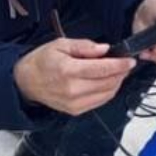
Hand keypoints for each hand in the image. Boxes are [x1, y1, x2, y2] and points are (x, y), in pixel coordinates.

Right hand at [16, 38, 135, 115]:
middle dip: (121, 73)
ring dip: (117, 83)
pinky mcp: (75, 111)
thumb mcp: (60, 45)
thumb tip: (104, 49)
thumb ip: (84, 46)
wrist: (26, 82)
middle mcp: (72, 89)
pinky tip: (107, 82)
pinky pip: (100, 102)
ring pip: (107, 94)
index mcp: (68, 70)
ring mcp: (74, 103)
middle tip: (125, 64)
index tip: (129, 60)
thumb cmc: (42, 62)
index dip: (119, 65)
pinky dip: (108, 92)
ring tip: (117, 72)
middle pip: (108, 82)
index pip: (102, 69)